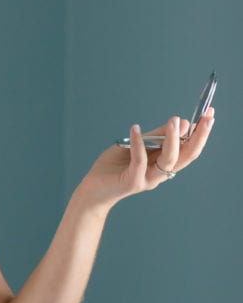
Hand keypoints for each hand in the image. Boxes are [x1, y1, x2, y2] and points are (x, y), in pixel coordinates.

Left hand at [76, 108, 214, 210]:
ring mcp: (147, 178)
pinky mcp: (132, 182)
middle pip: (187, 156)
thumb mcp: (135, 145)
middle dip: (199, 136)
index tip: (210, 113)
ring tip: (174, 120)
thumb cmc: (113, 166)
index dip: (201, 132)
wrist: (92, 189)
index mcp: (163, 164)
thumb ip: (155, 136)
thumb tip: (180, 122)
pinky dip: (138, 143)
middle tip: (207, 116)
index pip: (189, 148)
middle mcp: (160, 173)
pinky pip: (139, 161)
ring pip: (168, 160)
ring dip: (172, 139)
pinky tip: (135, 128)